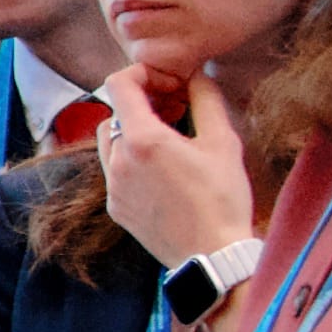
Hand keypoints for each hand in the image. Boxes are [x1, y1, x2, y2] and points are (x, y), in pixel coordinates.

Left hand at [95, 65, 257, 276]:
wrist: (212, 256)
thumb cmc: (222, 199)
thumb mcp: (223, 142)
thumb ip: (206, 100)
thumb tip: (196, 75)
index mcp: (142, 140)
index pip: (119, 85)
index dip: (141, 74)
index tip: (166, 82)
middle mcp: (118, 162)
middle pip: (114, 112)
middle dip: (141, 103)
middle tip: (174, 109)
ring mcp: (113, 187)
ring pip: (109, 142)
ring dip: (132, 131)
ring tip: (167, 138)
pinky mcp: (116, 208)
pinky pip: (114, 171)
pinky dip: (131, 159)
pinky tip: (162, 169)